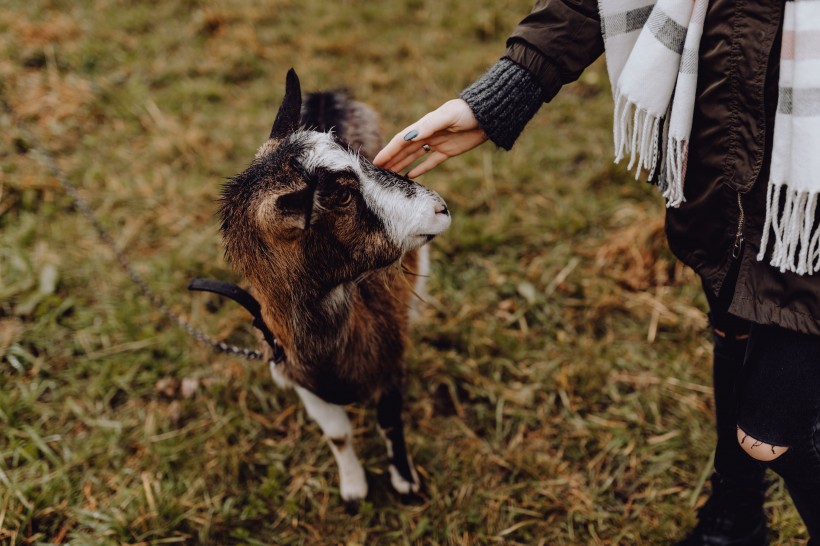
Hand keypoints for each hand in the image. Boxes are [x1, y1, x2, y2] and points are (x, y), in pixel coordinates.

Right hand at [373, 99, 487, 177]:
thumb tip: (408, 137)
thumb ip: (428, 126)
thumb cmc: (467, 112)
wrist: (488, 116)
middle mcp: (427, 135)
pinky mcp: (448, 151)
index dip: (388, 151)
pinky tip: (411, 177)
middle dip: (391, 160)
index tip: (376, 162)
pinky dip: (421, 169)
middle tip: (377, 173)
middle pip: (405, 150)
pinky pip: (431, 162)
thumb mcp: (448, 116)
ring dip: (402, 165)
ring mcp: (437, 143)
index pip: (402, 141)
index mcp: (424, 126)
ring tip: (389, 175)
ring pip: (415, 157)